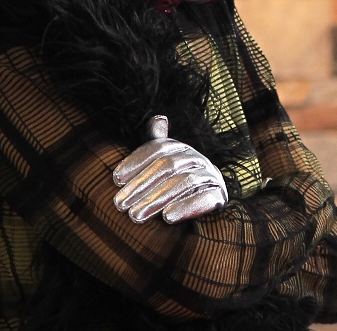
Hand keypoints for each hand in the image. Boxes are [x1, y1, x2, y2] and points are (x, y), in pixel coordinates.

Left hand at [112, 115, 228, 223]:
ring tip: (136, 215)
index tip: (116, 179)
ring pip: (184, 182)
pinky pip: (205, 198)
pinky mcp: (220, 195)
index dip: (136, 161)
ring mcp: (211, 175)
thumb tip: (158, 118)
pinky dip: (186, 207)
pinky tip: (167, 218)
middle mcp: (198, 158)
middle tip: (120, 204)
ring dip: (158, 199)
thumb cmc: (175, 182)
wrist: (205, 202)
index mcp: (182, 148)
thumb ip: (157, 142)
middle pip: (168, 166)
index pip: (159, 148)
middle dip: (141, 185)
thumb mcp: (164, 163)